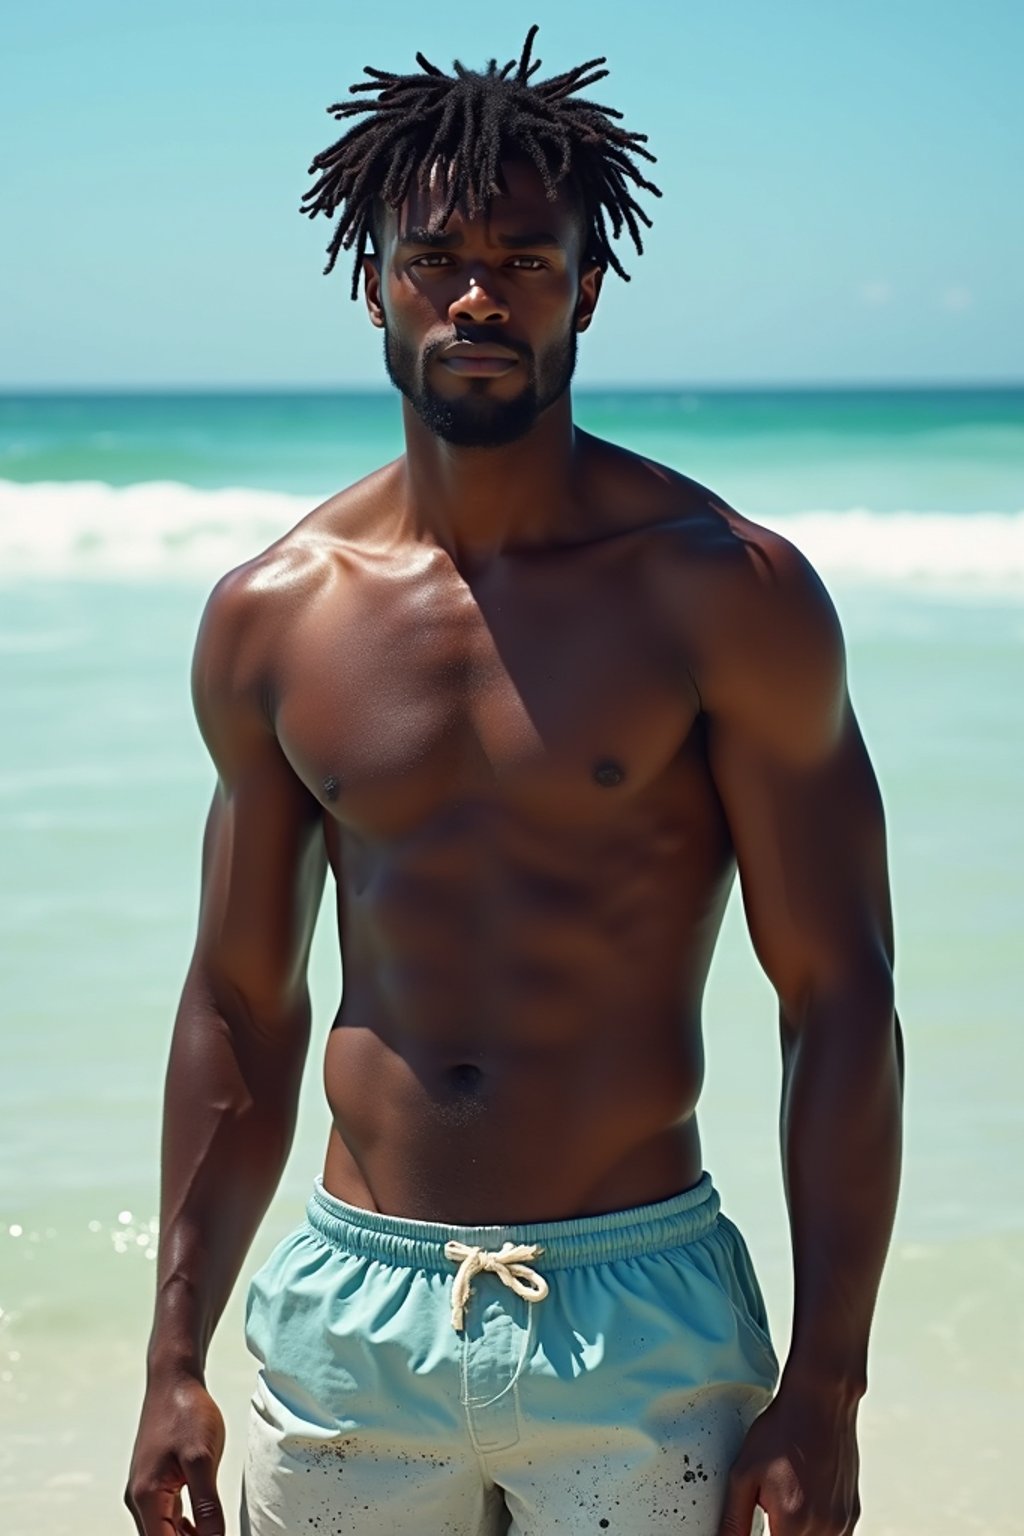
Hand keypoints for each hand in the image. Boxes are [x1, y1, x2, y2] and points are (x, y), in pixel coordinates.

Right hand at [125, 1371, 225, 1535]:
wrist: (174, 1380)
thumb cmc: (185, 1411)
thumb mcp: (202, 1458)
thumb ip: (207, 1505)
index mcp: (146, 1497)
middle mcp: (140, 1500)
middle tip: (218, 1534)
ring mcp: (145, 1491)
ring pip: (163, 1533)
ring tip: (214, 1533)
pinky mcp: (154, 1483)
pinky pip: (166, 1518)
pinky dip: (184, 1528)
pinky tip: (203, 1527)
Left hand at [717, 1382, 860, 1534]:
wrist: (819, 1402)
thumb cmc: (782, 1431)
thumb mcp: (744, 1474)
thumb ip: (734, 1520)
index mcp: (793, 1524)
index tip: (761, 1527)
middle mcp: (823, 1529)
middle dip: (779, 1535)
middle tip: (770, 1517)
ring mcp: (842, 1522)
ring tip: (787, 1507)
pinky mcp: (852, 1513)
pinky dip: (816, 1532)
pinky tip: (803, 1509)